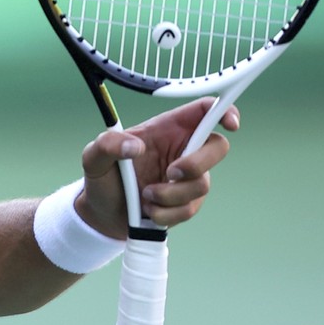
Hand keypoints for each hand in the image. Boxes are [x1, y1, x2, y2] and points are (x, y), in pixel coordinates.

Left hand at [76, 98, 239, 237]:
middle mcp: (183, 150)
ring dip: (170, 194)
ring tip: (144, 195)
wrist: (102, 212)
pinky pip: (190, 209)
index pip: (205, 111)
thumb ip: (108, 144)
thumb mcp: (93, 156)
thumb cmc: (103, 177)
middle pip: (218, 148)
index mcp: (166, 129)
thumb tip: (135, 147)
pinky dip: (166, 213)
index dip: (224, 111)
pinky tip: (148, 209)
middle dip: (197, 163)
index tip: (230, 124)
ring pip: (202, 184)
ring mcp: (188, 177)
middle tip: (170, 173)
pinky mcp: (187, 202)